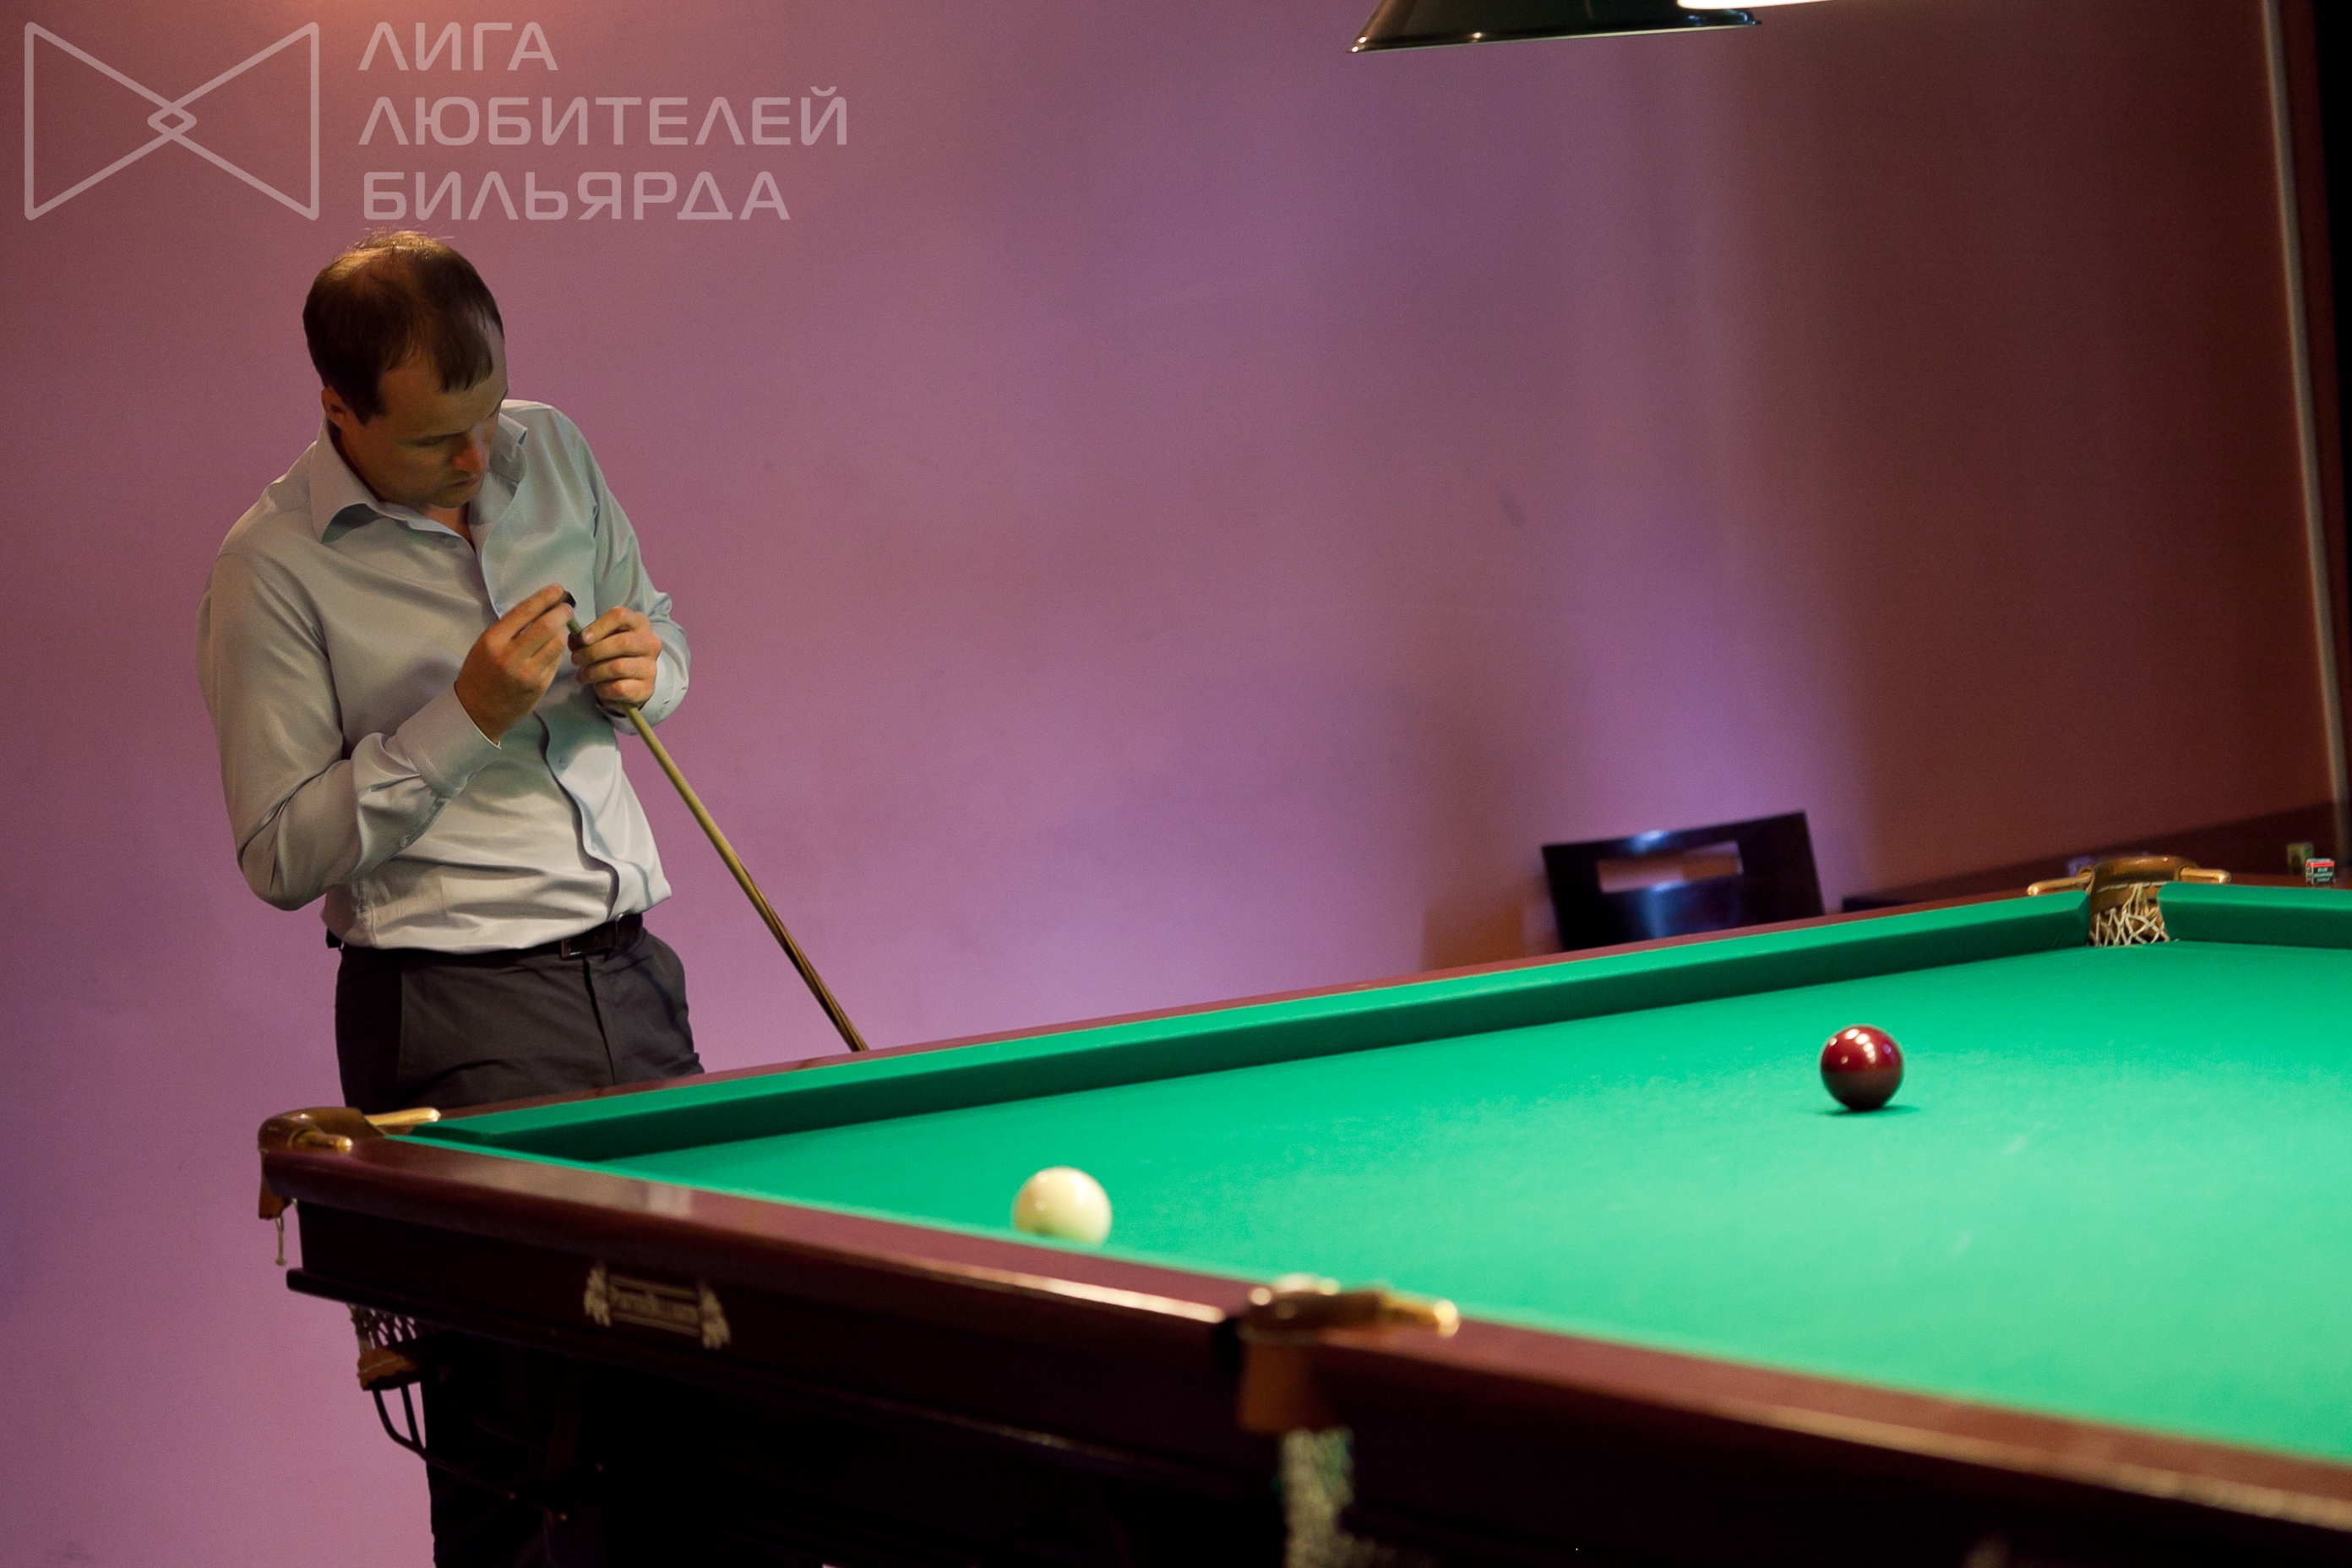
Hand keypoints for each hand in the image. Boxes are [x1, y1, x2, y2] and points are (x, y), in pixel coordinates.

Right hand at [453, 584, 573, 741]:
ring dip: (563, 631)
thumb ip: (511, 628)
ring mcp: (528, 673)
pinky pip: (556, 661)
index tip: (557, 590)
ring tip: (561, 627)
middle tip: (567, 607)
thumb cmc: (480, 671)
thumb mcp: (486, 644)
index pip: (525, 612)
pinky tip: (556, 645)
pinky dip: (559, 649)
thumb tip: (540, 608)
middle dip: (561, 612)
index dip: (544, 598)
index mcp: (493, 640)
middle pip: (547, 626)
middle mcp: (511, 656)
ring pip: (557, 644)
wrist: (478, 710)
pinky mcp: (540, 686)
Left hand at [569, 605, 661, 709]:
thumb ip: (586, 637)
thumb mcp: (601, 639)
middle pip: (621, 643)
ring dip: (593, 672)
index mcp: (639, 623)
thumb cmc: (613, 653)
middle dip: (592, 652)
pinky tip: (597, 686)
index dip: (598, 626)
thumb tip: (574, 639)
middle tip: (575, 659)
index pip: (620, 616)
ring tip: (581, 675)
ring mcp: (651, 667)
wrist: (632, 680)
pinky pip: (619, 688)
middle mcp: (650, 643)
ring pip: (618, 667)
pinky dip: (602, 688)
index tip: (582, 638)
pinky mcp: (647, 688)